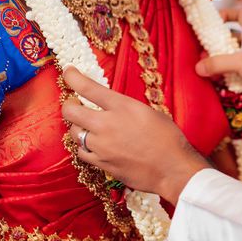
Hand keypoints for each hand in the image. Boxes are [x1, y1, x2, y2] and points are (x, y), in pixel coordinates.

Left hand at [62, 67, 209, 204]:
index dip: (73, 77)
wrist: (172, 169)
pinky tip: (91, 144)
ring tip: (86, 125)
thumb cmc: (168, 138)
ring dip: (77, 126)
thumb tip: (109, 104)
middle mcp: (107, 125)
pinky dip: (83, 145)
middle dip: (68, 104)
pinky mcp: (101, 163)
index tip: (68, 72)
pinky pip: (81, 152)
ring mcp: (102, 146)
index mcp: (123, 107)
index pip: (88, 88)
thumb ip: (125, 107)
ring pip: (74, 132)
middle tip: (73, 103)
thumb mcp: (149, 112)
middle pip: (71, 111)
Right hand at [196, 7, 241, 105]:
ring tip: (203, 65)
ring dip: (219, 58)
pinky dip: (226, 71)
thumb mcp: (241, 61)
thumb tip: (197, 67)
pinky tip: (215, 77)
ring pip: (232, 53)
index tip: (212, 21)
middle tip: (201, 48)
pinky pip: (236, 68)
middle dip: (216, 41)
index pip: (240, 12)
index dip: (226, 13)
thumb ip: (218, 63)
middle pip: (232, 35)